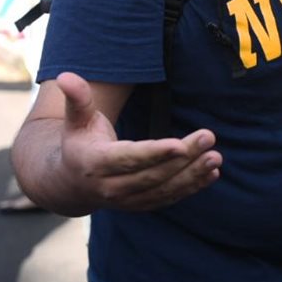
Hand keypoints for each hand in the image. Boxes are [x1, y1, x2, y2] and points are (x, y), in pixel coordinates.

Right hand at [56, 71, 221, 210]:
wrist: (70, 183)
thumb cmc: (78, 142)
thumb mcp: (75, 119)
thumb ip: (77, 99)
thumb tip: (66, 76)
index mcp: (94, 164)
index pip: (128, 159)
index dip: (154, 153)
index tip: (180, 144)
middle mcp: (110, 188)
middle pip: (152, 174)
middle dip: (183, 158)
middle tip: (209, 137)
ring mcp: (126, 201)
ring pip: (163, 190)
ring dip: (192, 175)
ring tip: (215, 157)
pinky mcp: (141, 205)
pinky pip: (168, 198)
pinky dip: (191, 187)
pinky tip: (211, 173)